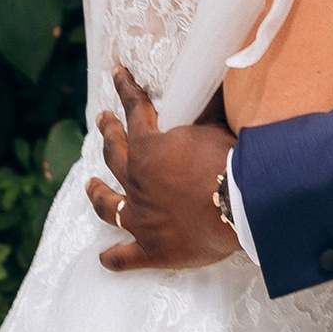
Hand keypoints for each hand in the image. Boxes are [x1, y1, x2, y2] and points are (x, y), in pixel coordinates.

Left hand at [87, 65, 240, 271]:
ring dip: (97, 193)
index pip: (135, 111)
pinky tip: (103, 258)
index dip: (126, 89)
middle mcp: (137, 182)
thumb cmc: (232, 161)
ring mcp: (141, 219)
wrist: (242, 206)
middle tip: (103, 120)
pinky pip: (125, 257)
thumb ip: (207, 109)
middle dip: (108, 133)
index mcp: (149, 149)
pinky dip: (113, 258)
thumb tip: (213, 81)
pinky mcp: (152, 250)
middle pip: (114, 155)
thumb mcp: (217, 126)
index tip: (116, 73)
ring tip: (90, 185)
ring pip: (108, 205)